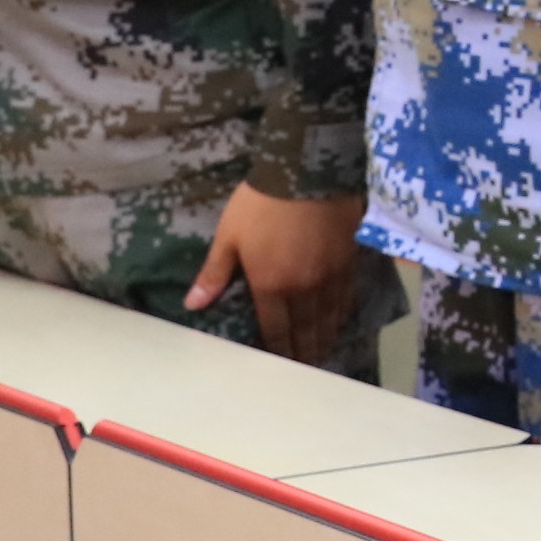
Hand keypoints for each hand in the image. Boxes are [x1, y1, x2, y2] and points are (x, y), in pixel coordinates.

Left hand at [187, 186, 373, 365]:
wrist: (307, 172)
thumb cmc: (261, 204)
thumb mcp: (228, 237)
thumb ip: (214, 274)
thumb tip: (192, 306)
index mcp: (271, 286)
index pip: (275, 329)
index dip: (278, 350)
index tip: (280, 365)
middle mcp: (303, 289)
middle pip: (305, 329)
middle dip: (304, 351)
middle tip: (306, 367)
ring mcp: (330, 276)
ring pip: (328, 317)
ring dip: (324, 337)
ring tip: (323, 351)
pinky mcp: (348, 261)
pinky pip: (346, 296)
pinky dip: (341, 313)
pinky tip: (339, 318)